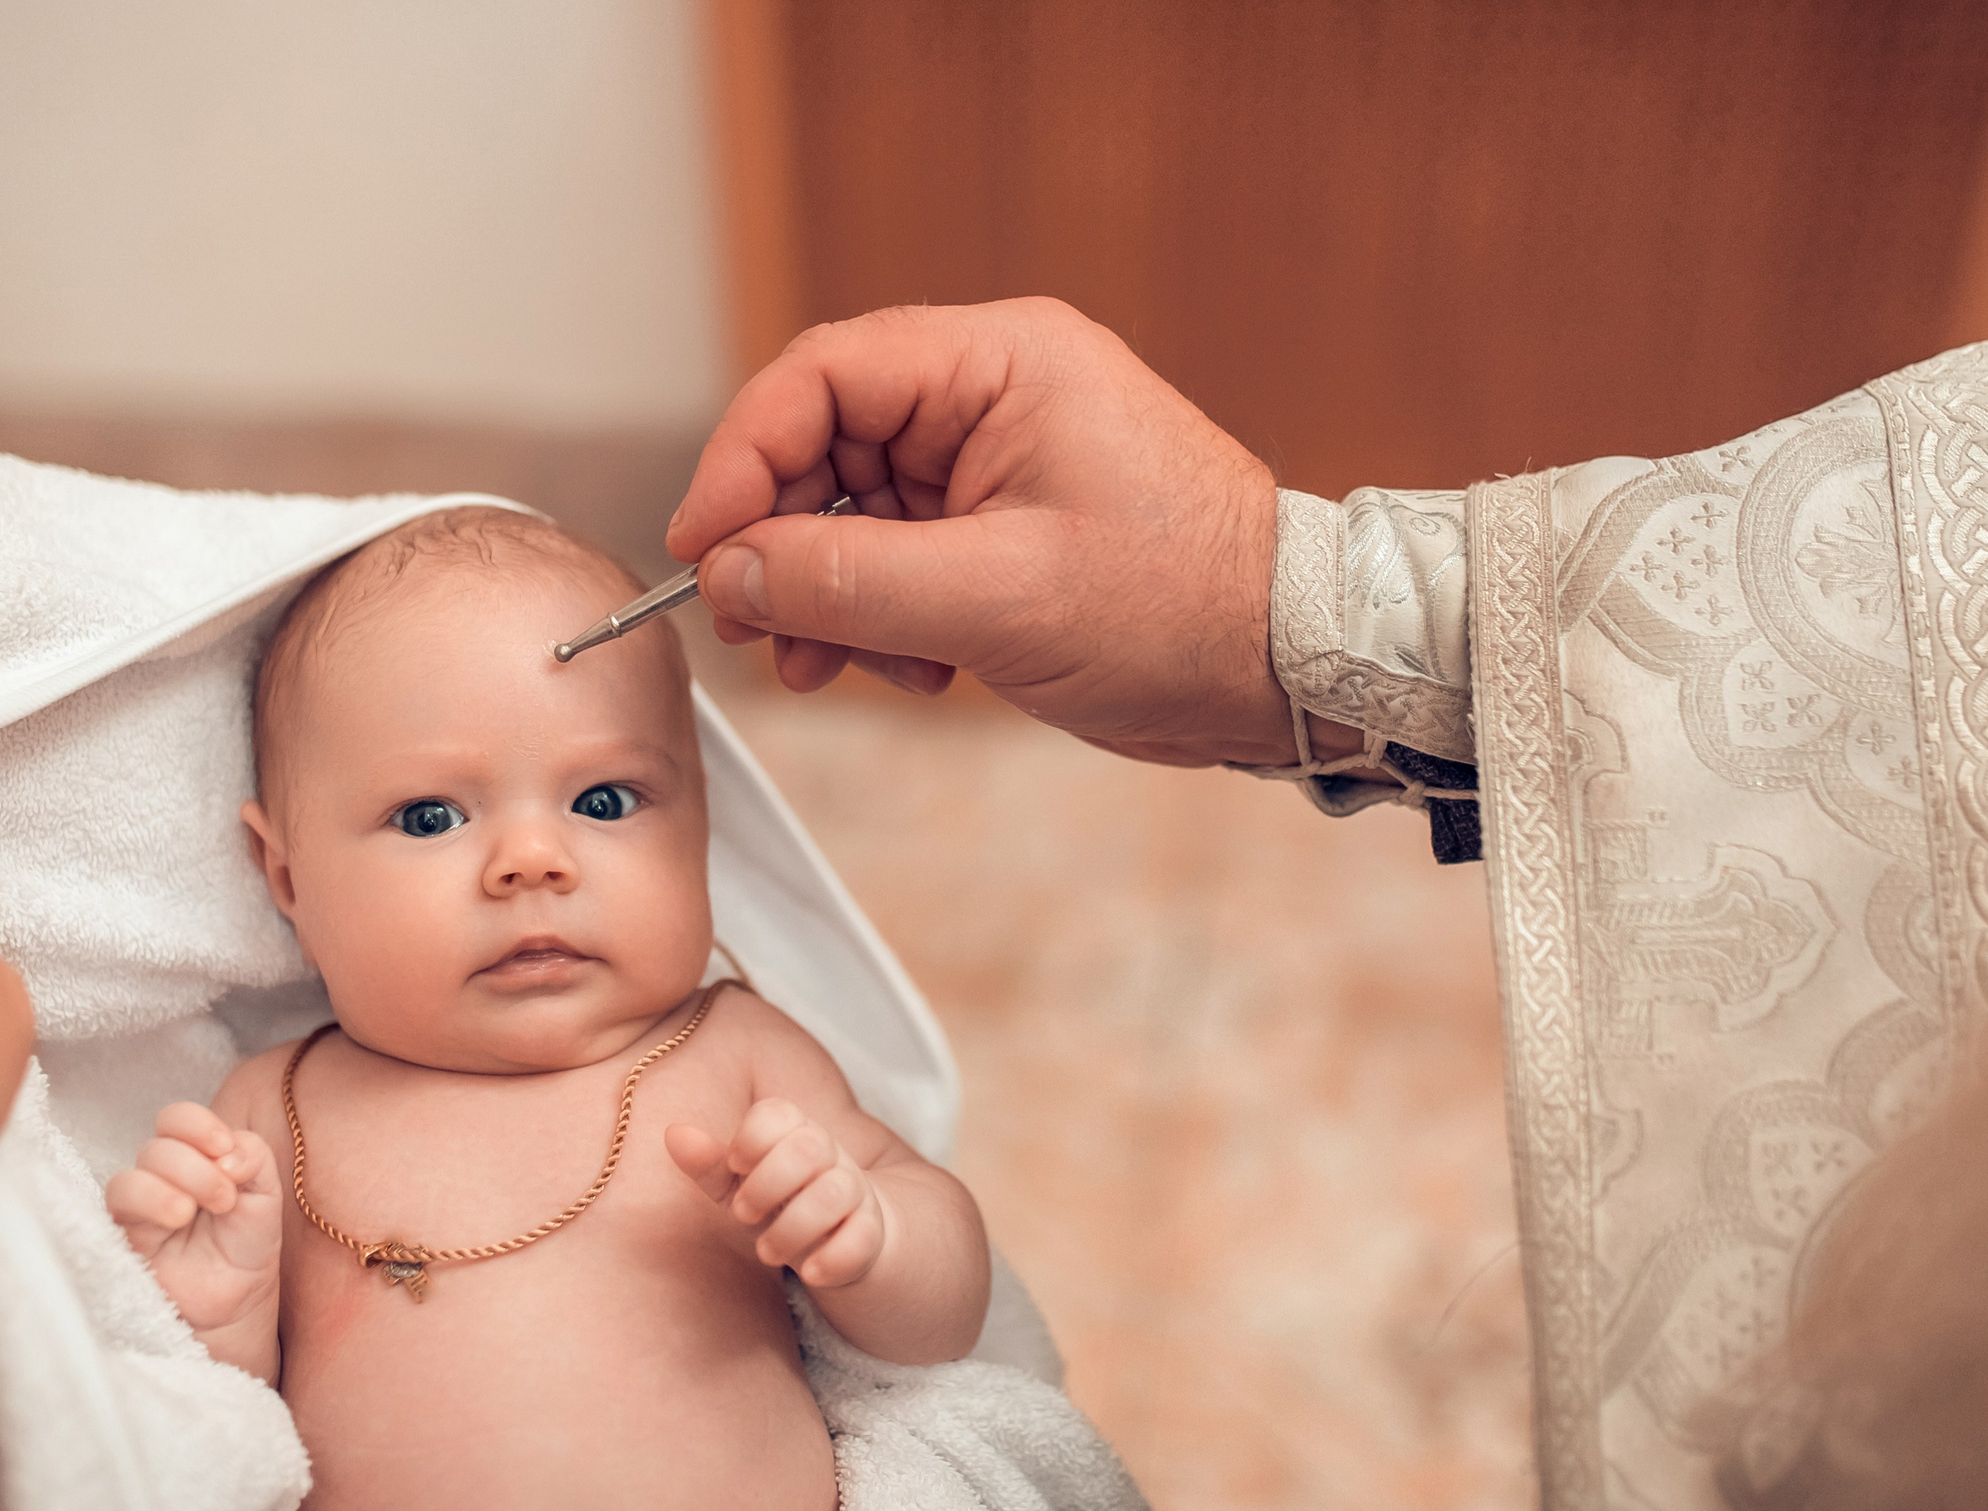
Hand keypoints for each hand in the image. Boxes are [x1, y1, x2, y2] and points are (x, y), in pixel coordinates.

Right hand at [108, 1102, 281, 1372]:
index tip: (224, 1148)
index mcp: (193, 1156)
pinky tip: (177, 1218)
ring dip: (173, 1183)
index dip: (197, 1124)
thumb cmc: (246, 1243)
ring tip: (196, 1212)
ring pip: (133, 1172)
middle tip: (225, 1199)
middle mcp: (160, 1175)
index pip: (177, 1119)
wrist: (236, 1302)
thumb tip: (226, 1150)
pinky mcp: (124, 1235)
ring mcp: (139, 1205)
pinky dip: (150, 1200)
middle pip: (159, 1144)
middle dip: (197, 1166)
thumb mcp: (266, 1193)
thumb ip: (253, 1157)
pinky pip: (119, 1200)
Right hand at [667, 296, 1304, 768]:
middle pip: (824, 446)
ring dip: (826, 597)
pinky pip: (896, 557)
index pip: (821, 376)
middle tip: (757, 629)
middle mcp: (991, 396)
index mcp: (1001, 363)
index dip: (742, 458)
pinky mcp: (999, 528)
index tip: (704, 548)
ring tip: (830, 668)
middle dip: (784, 546)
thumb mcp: (995, 598)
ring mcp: (994, 463)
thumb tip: (730, 574)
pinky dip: (878, 618)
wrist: (1283, 669)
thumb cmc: (1180, 610)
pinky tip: (910, 670)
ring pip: (851, 513)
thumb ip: (847, 581)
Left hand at [667, 1098, 886, 1288]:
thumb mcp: (739, 1186)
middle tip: (743, 1215)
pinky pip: (862, 1238)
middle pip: (809, 1147)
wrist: (844, 1237)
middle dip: (767, 1184)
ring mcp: (854, 1193)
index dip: (750, 1139)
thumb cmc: (779, 1204)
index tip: (736, 1166)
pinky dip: (834, 1257)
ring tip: (766, 1252)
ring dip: (793, 1227)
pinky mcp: (871, 1233)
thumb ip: (708, 1164)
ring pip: (834, 1193)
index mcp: (794, 1132)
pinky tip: (810, 1274)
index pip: (778, 1113)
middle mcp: (828, 1156)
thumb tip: (674, 1133)